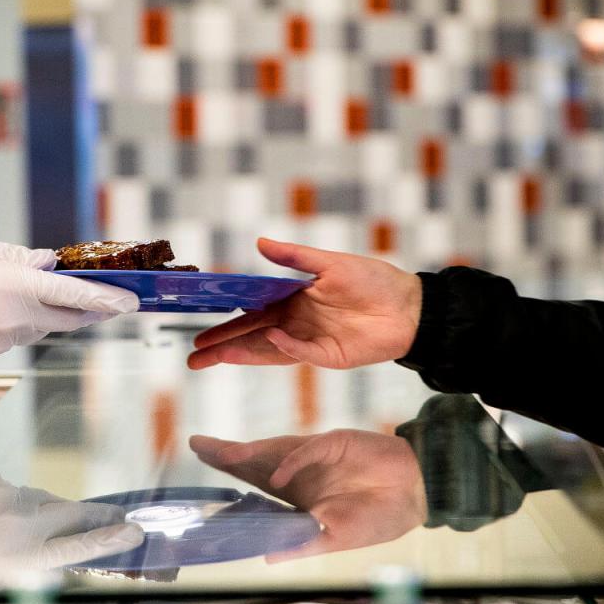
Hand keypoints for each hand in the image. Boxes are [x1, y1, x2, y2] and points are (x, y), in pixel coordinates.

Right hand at [0, 238, 139, 366]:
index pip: (74, 294)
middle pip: (68, 316)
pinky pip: (18, 333)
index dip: (107, 298)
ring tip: (37, 292)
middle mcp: (17, 317)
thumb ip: (16, 257)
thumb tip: (48, 263)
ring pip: (42, 325)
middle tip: (111, 302)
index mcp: (15, 287)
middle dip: (92, 310)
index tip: (131, 301)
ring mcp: (5, 339)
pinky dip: (20, 319)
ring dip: (50, 311)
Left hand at [0, 471, 143, 592]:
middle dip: (97, 514)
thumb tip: (49, 556)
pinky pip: (8, 488)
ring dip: (37, 510)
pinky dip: (2, 499)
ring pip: (39, 499)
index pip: (79, 546)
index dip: (110, 539)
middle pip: (73, 512)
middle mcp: (22, 525)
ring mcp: (7, 497)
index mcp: (23, 558)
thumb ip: (25, 564)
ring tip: (9, 526)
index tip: (134, 531)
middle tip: (115, 516)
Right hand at [188, 238, 421, 369]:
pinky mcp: (330, 356)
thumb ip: (293, 257)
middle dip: (224, 348)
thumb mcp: (330, 263)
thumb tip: (260, 243)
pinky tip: (268, 338)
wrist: (410, 305)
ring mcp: (312, 343)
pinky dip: (285, 347)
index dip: (228, 325)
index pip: (252, 316)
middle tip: (194, 359)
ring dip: (244, 354)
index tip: (201, 332)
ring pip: (269, 351)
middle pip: (253, 339)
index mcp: (294, 303)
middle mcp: (297, 325)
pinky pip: (302, 353)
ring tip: (214, 358)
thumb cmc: (374, 280)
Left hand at [189, 430, 425, 561]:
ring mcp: (317, 457)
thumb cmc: (378, 517)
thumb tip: (269, 557)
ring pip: (276, 450)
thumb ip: (304, 544)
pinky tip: (279, 475)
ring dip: (250, 452)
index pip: (257, 484)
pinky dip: (294, 462)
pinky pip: (309, 450)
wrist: (416, 495)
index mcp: (301, 494)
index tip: (207, 472)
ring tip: (221, 453)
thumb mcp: (337, 539)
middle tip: (198, 444)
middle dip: (228, 454)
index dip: (234, 474)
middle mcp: (302, 472)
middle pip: (258, 461)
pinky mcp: (336, 443)